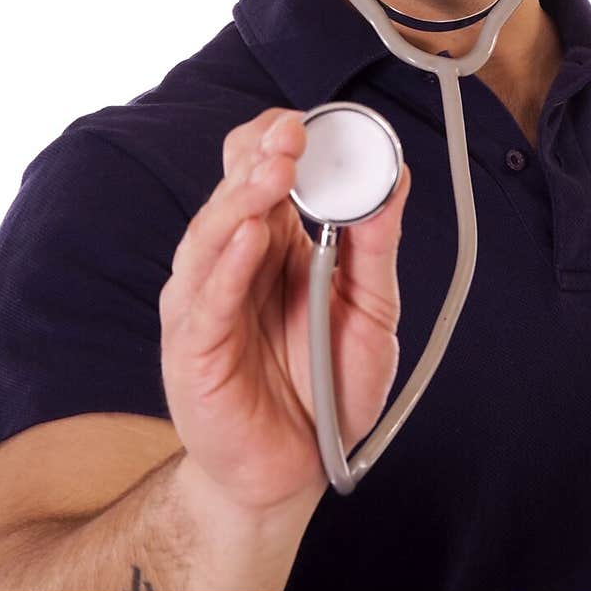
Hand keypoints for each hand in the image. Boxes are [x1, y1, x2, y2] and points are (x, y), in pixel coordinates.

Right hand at [159, 108, 409, 513]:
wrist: (297, 470)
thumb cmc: (329, 386)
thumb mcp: (371, 309)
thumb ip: (377, 245)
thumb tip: (396, 177)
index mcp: (275, 240)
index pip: (262, 168)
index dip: (280, 140)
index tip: (310, 120)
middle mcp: (234, 259)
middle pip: (233, 189)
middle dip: (262, 156)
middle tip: (292, 135)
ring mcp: (208, 300)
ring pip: (213, 234)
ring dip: (242, 199)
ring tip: (274, 172)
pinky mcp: (193, 348)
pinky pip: (208, 300)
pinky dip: (227, 266)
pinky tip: (249, 235)